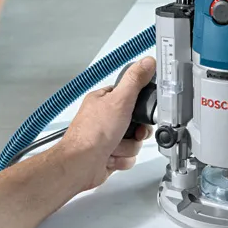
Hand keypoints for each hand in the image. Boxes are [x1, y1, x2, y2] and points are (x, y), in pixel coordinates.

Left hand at [56, 57, 156, 191]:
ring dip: (127, 147)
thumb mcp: (120, 101)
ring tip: (114, 146)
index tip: (142, 112)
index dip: (140, 107)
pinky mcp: (109, 155)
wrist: (80, 166)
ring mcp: (106, 138)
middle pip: (137, 122)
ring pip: (134, 141)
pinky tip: (111, 157)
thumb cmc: (92, 134)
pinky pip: (128, 157)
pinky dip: (122, 159)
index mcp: (103, 100)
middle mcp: (105, 118)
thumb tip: (147, 62)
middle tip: (129, 132)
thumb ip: (135, 81)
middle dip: (136, 132)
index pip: (131, 97)